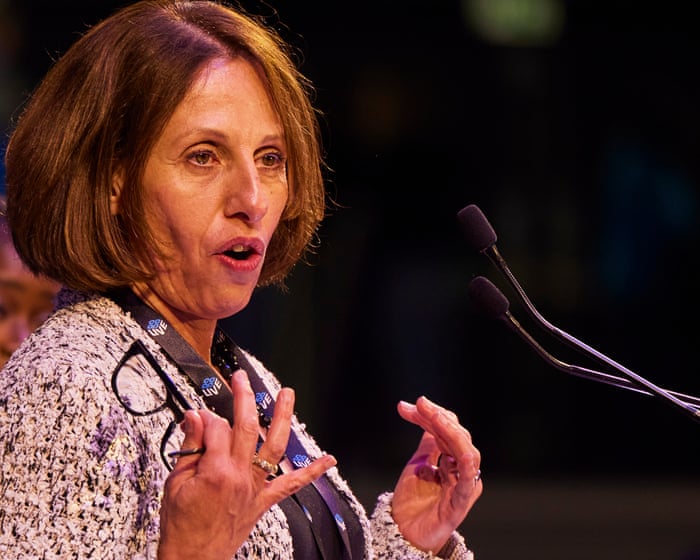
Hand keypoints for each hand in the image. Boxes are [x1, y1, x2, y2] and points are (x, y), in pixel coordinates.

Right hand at [157, 370, 336, 559]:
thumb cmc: (181, 525)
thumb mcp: (175, 483)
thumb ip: (190, 447)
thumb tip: (194, 416)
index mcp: (215, 470)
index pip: (216, 428)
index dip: (206, 417)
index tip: (199, 414)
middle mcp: (240, 476)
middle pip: (248, 427)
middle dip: (245, 397)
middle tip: (242, 379)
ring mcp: (255, 488)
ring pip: (275, 447)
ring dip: (283, 418)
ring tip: (287, 395)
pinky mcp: (263, 501)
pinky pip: (291, 485)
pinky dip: (311, 472)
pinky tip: (328, 460)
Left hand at [391, 396, 481, 553]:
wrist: (404, 532)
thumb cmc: (413, 502)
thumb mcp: (418, 464)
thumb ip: (428, 443)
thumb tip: (426, 415)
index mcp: (453, 460)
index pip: (448, 429)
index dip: (429, 414)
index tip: (406, 406)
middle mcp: (462, 469)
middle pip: (456, 434)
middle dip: (436, 416)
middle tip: (418, 404)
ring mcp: (464, 483)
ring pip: (465, 450)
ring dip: (450, 430)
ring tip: (433, 416)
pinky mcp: (462, 499)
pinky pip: (469, 477)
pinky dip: (465, 460)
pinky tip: (459, 447)